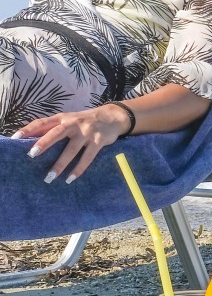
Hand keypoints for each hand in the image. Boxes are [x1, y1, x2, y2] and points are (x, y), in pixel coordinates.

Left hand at [14, 104, 133, 183]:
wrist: (112, 117)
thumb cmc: (84, 122)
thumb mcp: (69, 120)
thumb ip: (53, 128)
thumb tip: (31, 141)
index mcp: (62, 118)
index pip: (42, 122)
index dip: (28, 129)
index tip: (15, 138)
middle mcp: (73, 123)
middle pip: (56, 133)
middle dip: (44, 143)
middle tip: (32, 155)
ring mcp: (87, 132)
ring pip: (72, 149)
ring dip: (60, 164)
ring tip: (50, 178)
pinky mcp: (98, 141)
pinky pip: (87, 157)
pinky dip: (79, 169)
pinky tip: (70, 178)